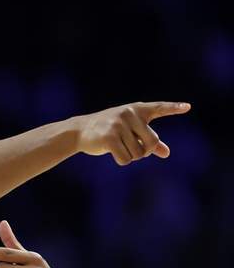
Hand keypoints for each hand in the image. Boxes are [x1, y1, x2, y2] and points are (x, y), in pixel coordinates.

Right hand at [73, 101, 190, 164]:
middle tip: (133, 149)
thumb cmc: (107, 130)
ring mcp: (118, 125)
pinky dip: (121, 160)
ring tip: (118, 147)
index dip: (173, 108)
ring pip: (138, 153)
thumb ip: (148, 141)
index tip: (187, 107)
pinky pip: (125, 159)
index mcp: (136, 110)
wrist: (79, 130)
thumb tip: (167, 153)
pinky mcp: (109, 138)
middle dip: (145, 151)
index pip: (158, 108)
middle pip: (152, 142)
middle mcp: (128, 114)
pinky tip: (112, 152)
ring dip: (130, 156)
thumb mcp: (129, 132)